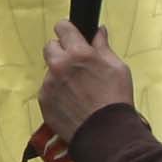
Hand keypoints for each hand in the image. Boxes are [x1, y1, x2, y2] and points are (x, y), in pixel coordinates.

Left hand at [38, 22, 134, 142]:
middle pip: (50, 46)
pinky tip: (72, 102)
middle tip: (75, 64)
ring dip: (59, 74)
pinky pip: (47, 89)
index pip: (62, 27)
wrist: (105, 133)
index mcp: (78, 53)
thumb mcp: (117, 68)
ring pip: (49, 70)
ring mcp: (49, 84)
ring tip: (78, 89)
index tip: (71, 35)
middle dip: (61, 51)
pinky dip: (56, 92)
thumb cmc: (115, 100)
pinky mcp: (44, 101)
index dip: (68, 31)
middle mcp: (59, 66)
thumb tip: (99, 32)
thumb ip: (103, 47)